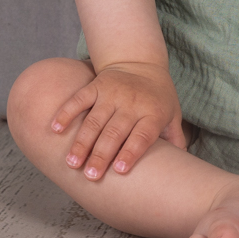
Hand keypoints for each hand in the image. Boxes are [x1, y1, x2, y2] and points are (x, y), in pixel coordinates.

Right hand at [49, 61, 183, 180]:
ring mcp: (112, 93)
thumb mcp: (172, 115)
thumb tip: (183, 167)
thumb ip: (175, 139)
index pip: (142, 135)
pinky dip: (66, 113)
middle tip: (91, 176)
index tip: (119, 171)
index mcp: (152, 113)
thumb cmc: (158, 97)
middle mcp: (132, 103)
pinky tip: (55, 130)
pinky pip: (79, 99)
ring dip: (82, 142)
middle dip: (101, 155)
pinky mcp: (96, 85)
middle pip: (115, 132)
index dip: (130, 152)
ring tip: (72, 163)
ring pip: (94, 120)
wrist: (141, 62)